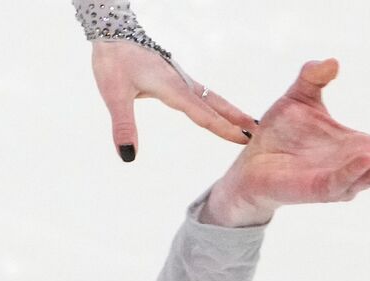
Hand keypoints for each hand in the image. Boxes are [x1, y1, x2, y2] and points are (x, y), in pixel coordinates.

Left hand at [92, 40, 254, 161]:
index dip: (222, 128)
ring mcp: (178, 78)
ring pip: (209, 97)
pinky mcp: (172, 76)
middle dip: (235, 118)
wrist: (112, 35)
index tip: (243, 140)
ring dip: (228, 110)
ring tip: (247, 122)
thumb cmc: (112, 63)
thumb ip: (123, 126)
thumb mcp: (114, 95)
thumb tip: (128, 156)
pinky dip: (213, 103)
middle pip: (214, 103)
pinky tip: (214, 108)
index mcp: (171, 88)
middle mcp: (180, 83)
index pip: (202, 114)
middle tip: (257, 132)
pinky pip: (200, 93)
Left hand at [204, 59, 369, 226]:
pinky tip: (367, 156)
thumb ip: (314, 78)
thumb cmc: (279, 135)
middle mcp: (351, 168)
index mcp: (356, 149)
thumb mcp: (299, 98)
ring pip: (369, 178)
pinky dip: (354, 170)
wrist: (248, 163)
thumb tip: (331, 62)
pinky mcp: (314, 189)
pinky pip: (339, 181)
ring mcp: (335, 182)